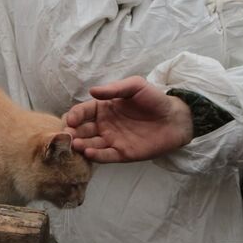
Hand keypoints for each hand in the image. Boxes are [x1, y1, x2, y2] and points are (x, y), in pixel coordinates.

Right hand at [63, 77, 193, 163]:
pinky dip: (97, 156)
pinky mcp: (122, 153)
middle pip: (83, 130)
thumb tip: (92, 91)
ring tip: (75, 145)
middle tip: (66, 136)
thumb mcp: (135, 86)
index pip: (83, 112)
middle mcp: (104, 125)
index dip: (75, 115)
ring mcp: (112, 140)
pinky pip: (106, 156)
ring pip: (91, 144)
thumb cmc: (154, 99)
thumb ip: (114, 89)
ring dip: (81, 145)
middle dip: (73, 133)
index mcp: (104, 108)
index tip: (71, 119)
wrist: (176, 118)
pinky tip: (89, 152)